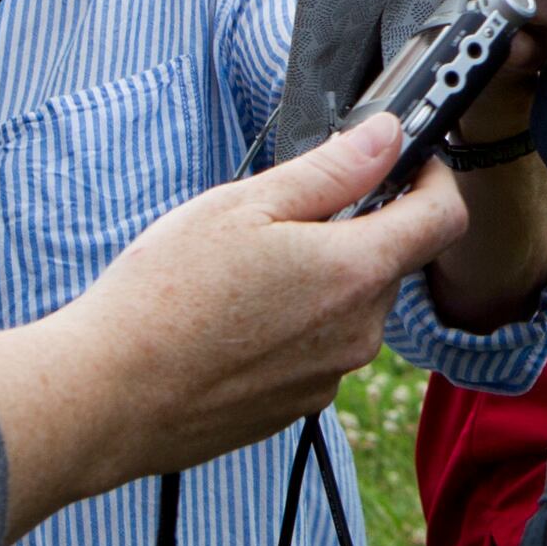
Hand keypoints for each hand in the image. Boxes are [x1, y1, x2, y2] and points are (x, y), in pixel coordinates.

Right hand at [0, 112, 468, 533]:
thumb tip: (386, 137)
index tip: (407, 163)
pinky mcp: (295, 408)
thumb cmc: (162, 297)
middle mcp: (357, 333)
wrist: (103, 399)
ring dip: (319, 282)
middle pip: (389, 263)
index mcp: (354, 273)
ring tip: (241, 276)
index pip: (443, 218)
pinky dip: (292, 328)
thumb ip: (331, 170)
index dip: (433, 179)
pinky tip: (231, 323)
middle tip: (284, 218)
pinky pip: (316, 351)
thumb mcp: (244, 206)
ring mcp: (328, 378)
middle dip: (356, 231)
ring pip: (349, 308)